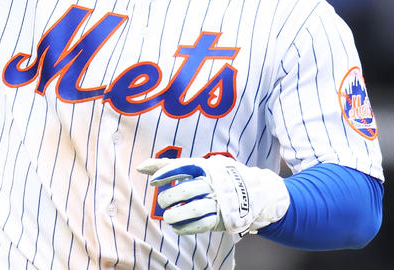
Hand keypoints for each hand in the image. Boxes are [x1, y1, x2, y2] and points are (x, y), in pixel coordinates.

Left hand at [138, 156, 289, 236]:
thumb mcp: (197, 167)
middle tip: (162, 201)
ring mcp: (218, 202)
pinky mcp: (221, 218)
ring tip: (167, 216)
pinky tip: (176, 226)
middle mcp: (212, 184)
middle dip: (168, 197)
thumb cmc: (215, 177)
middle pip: (186, 190)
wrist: (253, 192)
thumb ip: (168, 166)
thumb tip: (140, 167)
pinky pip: (200, 225)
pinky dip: (184, 227)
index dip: (166, 173)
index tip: (153, 181)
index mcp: (206, 168)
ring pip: (193, 210)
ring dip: (175, 215)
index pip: (183, 167)